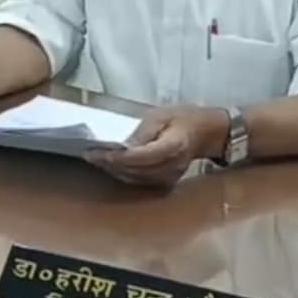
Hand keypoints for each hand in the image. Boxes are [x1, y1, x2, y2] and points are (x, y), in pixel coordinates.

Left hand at [86, 106, 227, 186]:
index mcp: (171, 148)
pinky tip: (113, 166)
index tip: (94, 152)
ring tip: (96, 160)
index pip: (137, 157)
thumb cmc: (185, 118)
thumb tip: (124, 146)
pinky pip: (141, 181)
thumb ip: (143, 131)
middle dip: (109, 165)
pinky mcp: (167, 181)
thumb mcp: (162, 115)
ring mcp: (169, 177)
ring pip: (135, 179)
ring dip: (115, 171)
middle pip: (134, 171)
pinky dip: (125, 175)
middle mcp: (170, 167)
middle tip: (89, 155)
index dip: (115, 157)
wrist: (208, 133)